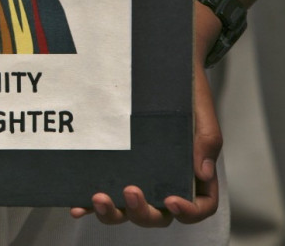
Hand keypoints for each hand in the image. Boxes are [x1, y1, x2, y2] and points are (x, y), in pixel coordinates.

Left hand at [69, 59, 221, 225]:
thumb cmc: (186, 94)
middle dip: (142, 212)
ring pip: (128, 210)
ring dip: (112, 213)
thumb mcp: (201, 112)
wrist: (161, 69)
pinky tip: (77, 206)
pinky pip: (105, 191)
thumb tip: (202, 173)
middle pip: (158, 215)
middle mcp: (165, 181)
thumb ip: (207, 140)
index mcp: (193, 174)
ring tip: (98, 198)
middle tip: (130, 191)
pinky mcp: (116, 168)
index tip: (171, 200)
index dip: (188, 211)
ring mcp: (139, 176)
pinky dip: (90, 205)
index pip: (199, 206)